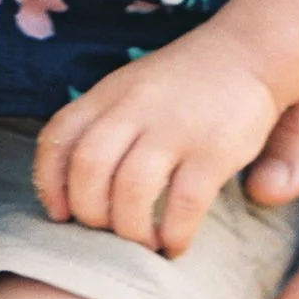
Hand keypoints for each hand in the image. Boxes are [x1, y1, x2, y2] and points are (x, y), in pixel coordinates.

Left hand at [33, 24, 284, 256]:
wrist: (249, 53)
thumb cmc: (183, 87)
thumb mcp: (130, 91)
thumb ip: (100, 128)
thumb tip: (73, 194)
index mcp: (107, 94)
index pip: (58, 139)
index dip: (49, 185)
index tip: (60, 215)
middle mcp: (134, 108)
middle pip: (88, 170)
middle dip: (90, 215)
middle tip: (108, 234)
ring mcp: (174, 128)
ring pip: (131, 192)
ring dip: (131, 231)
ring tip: (143, 244)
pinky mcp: (213, 151)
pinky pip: (183, 205)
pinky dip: (173, 235)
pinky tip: (175, 245)